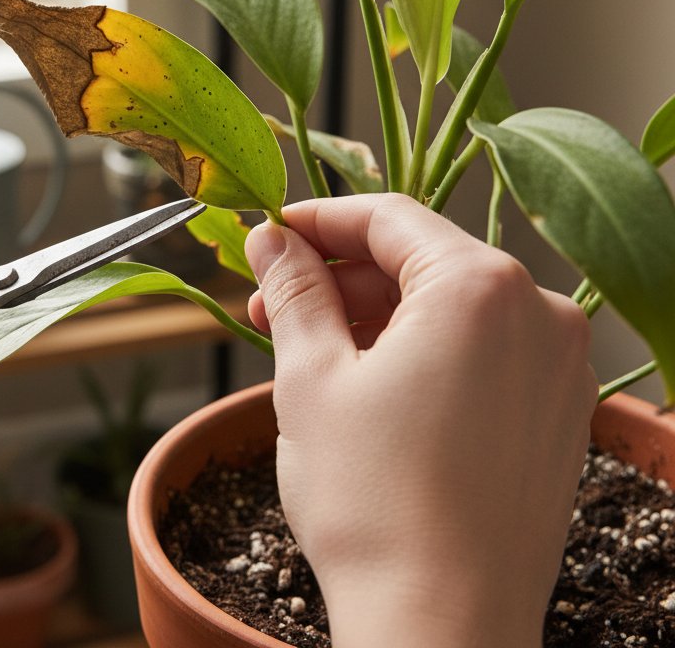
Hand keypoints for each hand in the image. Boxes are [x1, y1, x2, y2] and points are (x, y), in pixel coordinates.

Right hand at [244, 194, 596, 647]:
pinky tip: (361, 381)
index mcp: (481, 287)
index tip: (268, 238)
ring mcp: (556, 367)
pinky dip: (417, 351)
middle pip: (418, 261)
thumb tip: (271, 239)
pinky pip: (477, 351)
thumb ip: (294, 289)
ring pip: (446, 308)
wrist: (441, 631)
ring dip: (371, 316)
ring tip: (304, 349)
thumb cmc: (372, 503)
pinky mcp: (555, 413)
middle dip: (337, 278)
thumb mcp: (311, 376)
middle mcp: (538, 313)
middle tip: (270, 304)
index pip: (387, 218)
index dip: (317, 221)